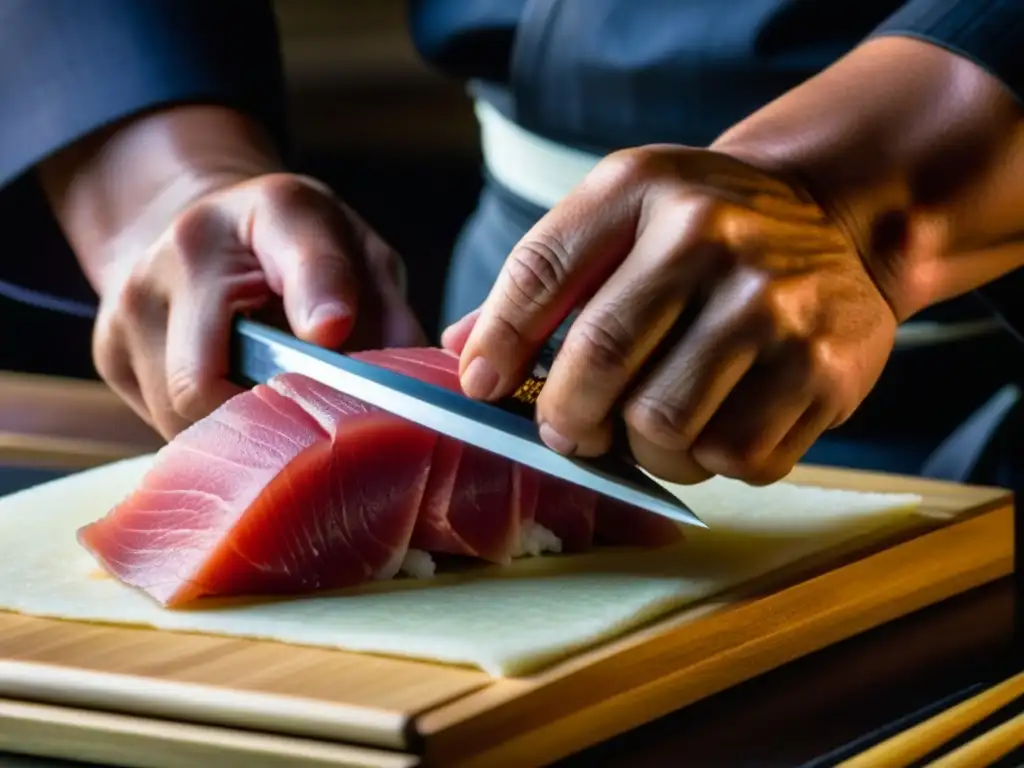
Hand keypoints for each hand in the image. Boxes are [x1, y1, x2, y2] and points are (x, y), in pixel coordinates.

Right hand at [94, 173, 424, 438]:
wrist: (203, 225)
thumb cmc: (299, 250)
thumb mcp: (360, 254)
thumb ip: (391, 312)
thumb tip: (424, 394)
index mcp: (273, 212)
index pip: (299, 256)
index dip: (317, 295)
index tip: (332, 331)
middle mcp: (183, 250)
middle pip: (208, 381)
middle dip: (263, 421)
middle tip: (310, 437)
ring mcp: (131, 302)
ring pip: (180, 416)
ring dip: (236, 433)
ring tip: (274, 417)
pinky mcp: (106, 348)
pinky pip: (160, 423)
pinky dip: (207, 430)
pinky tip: (237, 406)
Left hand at [447, 147, 898, 485]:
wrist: (832, 221)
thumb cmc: (701, 233)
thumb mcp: (621, 217)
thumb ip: (544, 281)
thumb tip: (461, 356)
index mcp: (645, 188)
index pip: (541, 272)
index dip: (498, 342)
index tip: (479, 388)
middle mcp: (713, 236)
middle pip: (600, 359)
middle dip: (565, 415)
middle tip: (568, 428)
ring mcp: (776, 306)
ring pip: (663, 426)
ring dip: (642, 447)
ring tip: (650, 425)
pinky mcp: (826, 372)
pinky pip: (734, 459)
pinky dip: (708, 461)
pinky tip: (712, 426)